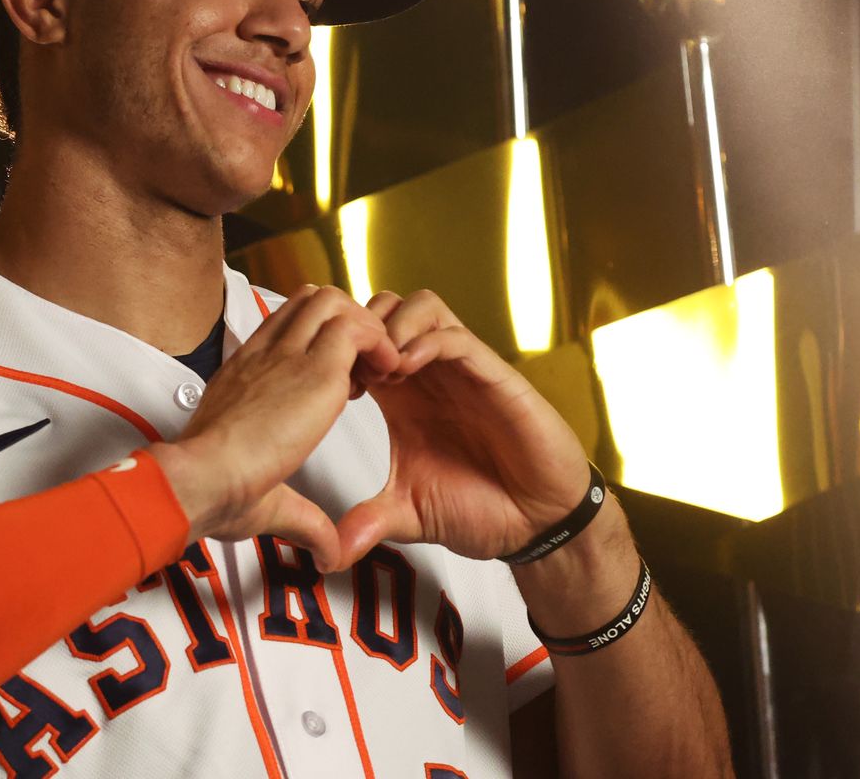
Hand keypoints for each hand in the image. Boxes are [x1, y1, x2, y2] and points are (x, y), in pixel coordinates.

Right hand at [147, 285, 400, 569]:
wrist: (199, 481)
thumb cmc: (212, 492)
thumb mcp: (265, 501)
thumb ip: (303, 519)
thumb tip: (328, 553)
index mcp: (246, 378)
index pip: (285, 327)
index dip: (320, 341)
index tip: (342, 380)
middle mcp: (265, 356)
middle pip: (311, 300)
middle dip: (347, 323)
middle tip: (366, 370)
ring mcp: (288, 357)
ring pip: (334, 301)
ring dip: (365, 328)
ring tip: (380, 370)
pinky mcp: (314, 369)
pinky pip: (358, 326)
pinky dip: (381, 342)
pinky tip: (388, 376)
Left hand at [332, 289, 592, 564]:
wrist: (536, 526)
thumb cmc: (482, 509)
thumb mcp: (408, 515)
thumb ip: (368, 522)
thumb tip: (329, 554)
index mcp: (403, 396)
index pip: (361, 342)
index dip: (337, 350)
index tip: (322, 382)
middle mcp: (430, 375)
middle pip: (385, 308)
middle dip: (360, 327)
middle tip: (350, 366)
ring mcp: (462, 371)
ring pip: (420, 307)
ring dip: (392, 326)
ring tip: (379, 368)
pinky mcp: (494, 377)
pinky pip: (457, 336)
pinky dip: (426, 341)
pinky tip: (406, 370)